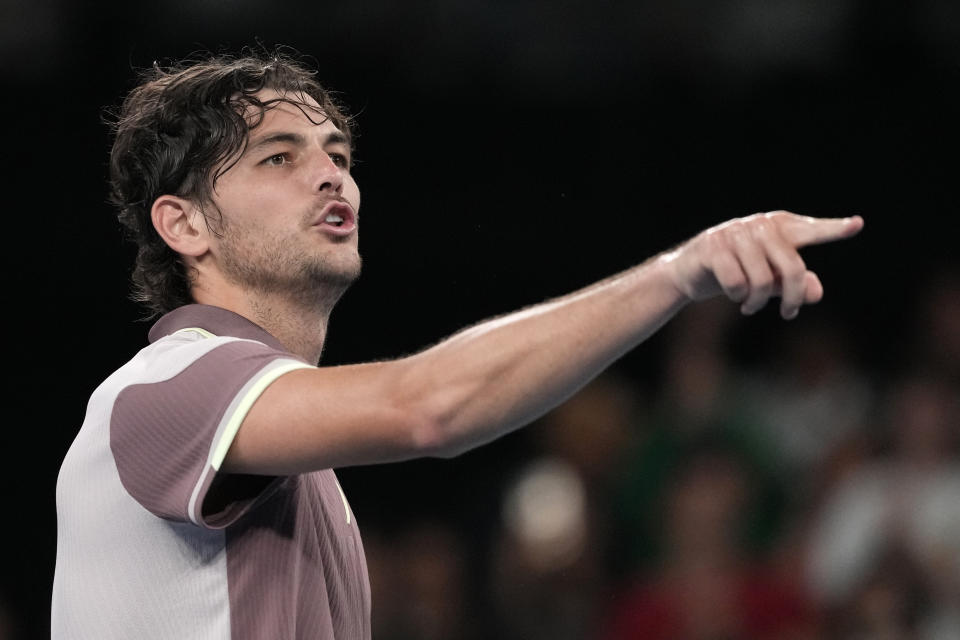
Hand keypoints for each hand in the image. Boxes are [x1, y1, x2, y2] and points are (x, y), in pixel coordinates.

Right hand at [661, 211, 863, 318]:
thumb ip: (795, 285)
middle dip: (791, 297)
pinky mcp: (713, 247)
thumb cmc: (735, 272)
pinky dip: (737, 296)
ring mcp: (734, 234)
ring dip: (757, 301)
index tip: (857, 225)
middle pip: (791, 268)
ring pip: (762, 279)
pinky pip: (736, 281)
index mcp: (778, 227)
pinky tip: (734, 296)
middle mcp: (759, 226)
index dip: (833, 229)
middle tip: (788, 314)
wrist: (688, 272)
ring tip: (749, 306)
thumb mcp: (769, 280)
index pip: (810, 230)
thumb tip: (816, 292)